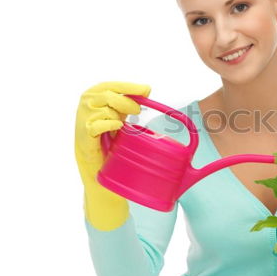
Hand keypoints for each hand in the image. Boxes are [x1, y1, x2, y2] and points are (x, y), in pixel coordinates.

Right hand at [74, 81, 150, 229]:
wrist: (103, 190)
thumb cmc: (118, 164)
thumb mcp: (131, 141)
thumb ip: (148, 131)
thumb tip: (194, 132)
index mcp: (99, 112)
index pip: (107, 88)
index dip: (126, 85)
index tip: (147, 90)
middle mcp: (87, 118)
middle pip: (99, 93)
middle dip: (122, 95)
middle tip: (140, 108)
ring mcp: (82, 131)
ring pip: (95, 108)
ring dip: (114, 108)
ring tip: (128, 118)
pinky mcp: (83, 145)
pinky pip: (90, 127)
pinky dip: (105, 124)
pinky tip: (118, 126)